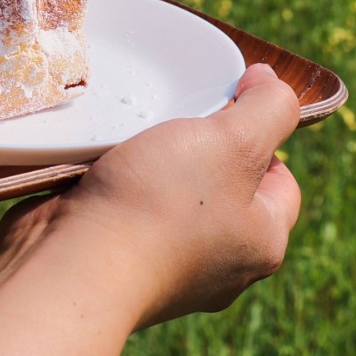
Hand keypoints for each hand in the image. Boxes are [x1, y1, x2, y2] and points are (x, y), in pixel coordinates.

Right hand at [0, 62, 301, 327]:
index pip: (280, 177)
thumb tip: (271, 83)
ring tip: (129, 136)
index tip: (222, 103)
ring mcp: (167, 271)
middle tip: (174, 120)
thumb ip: (269, 108)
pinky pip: (126, 211)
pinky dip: (115, 185)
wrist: (75, 264)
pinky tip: (97, 165)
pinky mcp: (118, 265)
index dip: (260, 133)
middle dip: (199, 146)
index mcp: (261, 243)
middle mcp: (221, 266)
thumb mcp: (233, 140)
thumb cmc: (161, 203)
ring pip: (170, 196)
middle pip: (223, 185)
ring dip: (151, 163)